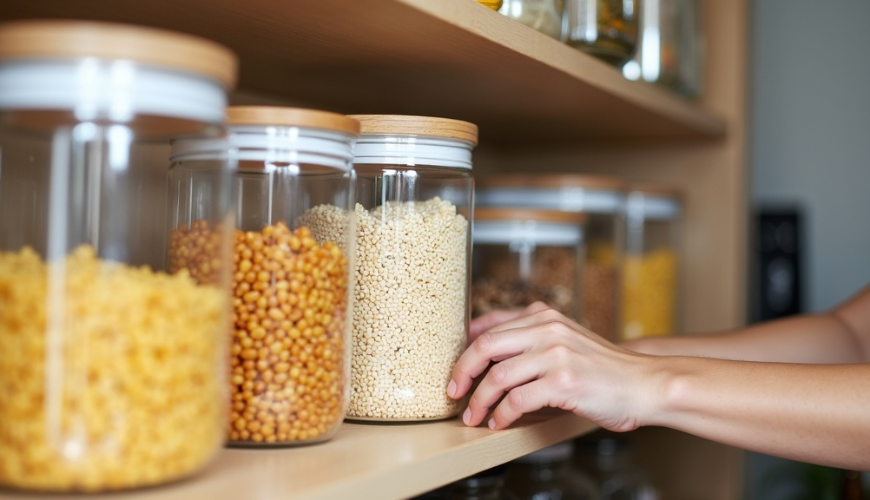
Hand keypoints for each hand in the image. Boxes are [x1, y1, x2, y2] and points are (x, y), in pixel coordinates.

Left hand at [450, 303, 657, 431]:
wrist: (644, 384)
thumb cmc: (604, 369)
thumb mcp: (566, 340)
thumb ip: (532, 340)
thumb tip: (490, 357)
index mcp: (545, 316)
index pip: (490, 325)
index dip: (465, 347)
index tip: (456, 367)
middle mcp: (548, 329)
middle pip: (486, 346)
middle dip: (462, 372)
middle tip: (454, 392)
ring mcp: (555, 354)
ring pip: (498, 376)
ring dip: (479, 401)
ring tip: (475, 416)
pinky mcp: (563, 381)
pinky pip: (518, 400)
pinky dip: (503, 414)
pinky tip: (500, 422)